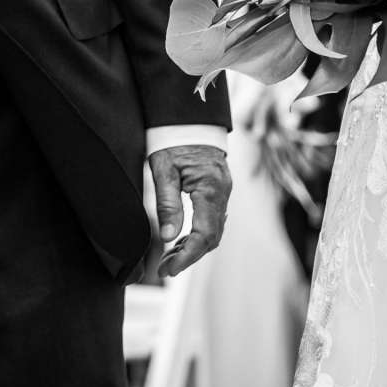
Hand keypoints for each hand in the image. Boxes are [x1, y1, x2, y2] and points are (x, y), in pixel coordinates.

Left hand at [148, 143, 231, 277]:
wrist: (190, 118)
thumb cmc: (173, 140)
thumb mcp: (163, 169)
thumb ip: (167, 203)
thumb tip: (168, 237)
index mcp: (210, 188)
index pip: (204, 234)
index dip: (187, 256)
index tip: (169, 269)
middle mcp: (222, 193)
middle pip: (211, 237)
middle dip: (189, 256)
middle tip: (164, 268)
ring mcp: (223, 192)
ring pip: (213, 231)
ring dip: (193, 247)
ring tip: (168, 258)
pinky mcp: (219, 190)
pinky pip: (212, 220)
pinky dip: (198, 235)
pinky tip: (180, 240)